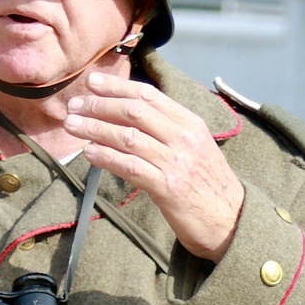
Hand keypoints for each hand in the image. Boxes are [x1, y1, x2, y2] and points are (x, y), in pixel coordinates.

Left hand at [63, 71, 244, 261]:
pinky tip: (89, 153)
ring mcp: (177, 162)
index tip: (92, 83)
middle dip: (99, 105)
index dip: (117, 87)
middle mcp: (184, 138)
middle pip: (134, 111)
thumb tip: (131, 116)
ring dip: (95, 128)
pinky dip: (107, 157)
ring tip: (72, 125)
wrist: (232, 221)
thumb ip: (168, 131)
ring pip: (128, 136)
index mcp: (190, 124)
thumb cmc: (207, 187)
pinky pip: (131, 166)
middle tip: (74, 104)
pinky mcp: (169, 188)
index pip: (148, 96)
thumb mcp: (195, 149)